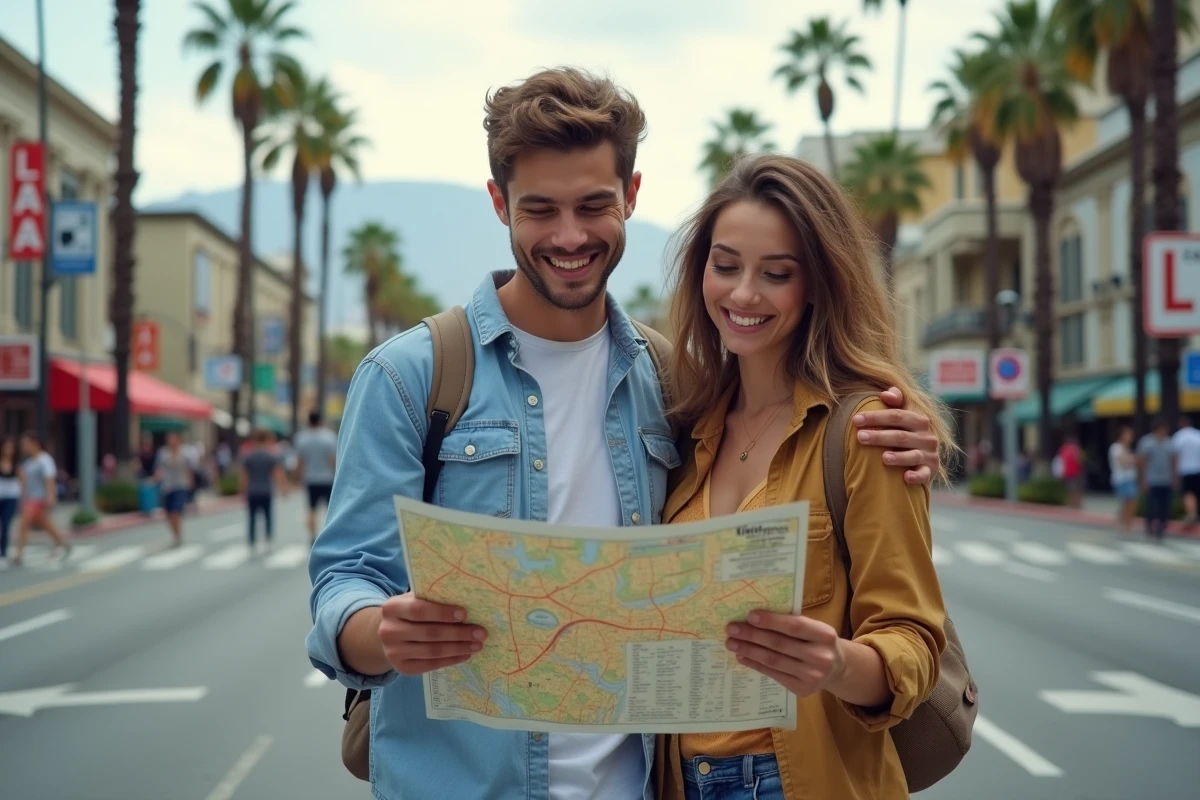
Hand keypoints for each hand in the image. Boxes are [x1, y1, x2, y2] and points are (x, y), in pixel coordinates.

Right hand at [379, 592, 486, 675]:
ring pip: (432, 651)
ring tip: (477, 645)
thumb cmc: (410, 611)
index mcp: (392, 608)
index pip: (418, 610)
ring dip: (458, 648)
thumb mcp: (415, 599)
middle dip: (458, 633)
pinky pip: (430, 665)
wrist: (389, 634)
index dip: (442, 613)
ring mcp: (393, 652)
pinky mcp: (402, 668)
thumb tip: (468, 602)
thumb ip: (433, 598)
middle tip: (481, 633)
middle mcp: (388, 631)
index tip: (464, 614)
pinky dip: (451, 660)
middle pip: (429, 633)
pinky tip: (465, 654)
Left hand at [725, 611, 843, 698]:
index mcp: (824, 635)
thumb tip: (754, 617)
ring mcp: (812, 676)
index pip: (794, 626)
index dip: (771, 621)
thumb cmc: (817, 641)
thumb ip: (792, 623)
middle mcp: (820, 656)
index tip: (749, 616)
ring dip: (749, 651)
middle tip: (731, 628)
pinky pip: (773, 674)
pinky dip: (755, 664)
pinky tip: (742, 657)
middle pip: (779, 644)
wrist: (837, 668)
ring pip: (773, 660)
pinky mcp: (802, 689)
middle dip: (752, 635)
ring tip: (731, 643)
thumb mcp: (814, 628)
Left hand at [854, 386, 938, 484]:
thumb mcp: (904, 415)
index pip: (896, 415)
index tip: (855, 420)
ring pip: (913, 455)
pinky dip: (916, 476)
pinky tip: (906, 477)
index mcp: (919, 420)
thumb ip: (896, 401)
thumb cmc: (906, 432)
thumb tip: (885, 394)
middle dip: (880, 436)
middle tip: (860, 437)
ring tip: (883, 458)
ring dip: (899, 457)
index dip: (876, 417)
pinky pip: (924, 474)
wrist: (925, 458)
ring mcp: (929, 454)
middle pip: (901, 435)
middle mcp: (927, 436)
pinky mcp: (930, 470)